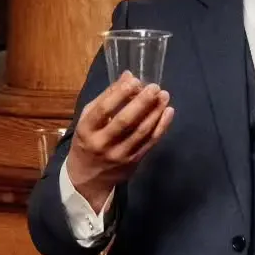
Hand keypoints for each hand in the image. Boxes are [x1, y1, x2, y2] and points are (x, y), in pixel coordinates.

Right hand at [64, 72, 173, 210]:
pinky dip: (161, 126)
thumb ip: (107, 97)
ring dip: (155, 112)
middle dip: (142, 102)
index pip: (104, 110)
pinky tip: (168, 112)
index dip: (120, 94)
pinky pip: (150, 142)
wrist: (88, 178)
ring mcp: (120, 154)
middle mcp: (102, 143)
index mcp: (86, 130)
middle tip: (154, 87)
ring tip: (164, 96)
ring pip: (141, 132)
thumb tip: (128, 75)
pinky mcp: (134, 161)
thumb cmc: (88, 140)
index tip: (135, 81)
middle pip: (125, 121)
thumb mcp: (88, 119)